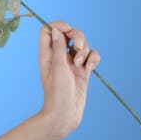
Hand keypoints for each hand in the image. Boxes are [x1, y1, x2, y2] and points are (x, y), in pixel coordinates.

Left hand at [38, 20, 101, 135]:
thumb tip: (56, 30)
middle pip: (69, 33)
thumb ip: (58, 47)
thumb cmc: (57, 93)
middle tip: (78, 48)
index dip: (58, 25)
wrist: (65, 114)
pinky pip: (91, 56)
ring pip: (82, 44)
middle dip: (78, 36)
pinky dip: (93, 58)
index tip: (68, 29)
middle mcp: (58, 56)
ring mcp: (72, 63)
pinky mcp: (83, 70)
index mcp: (47, 53)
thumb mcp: (58, 67)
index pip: (49, 30)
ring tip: (82, 64)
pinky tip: (90, 68)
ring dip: (86, 50)